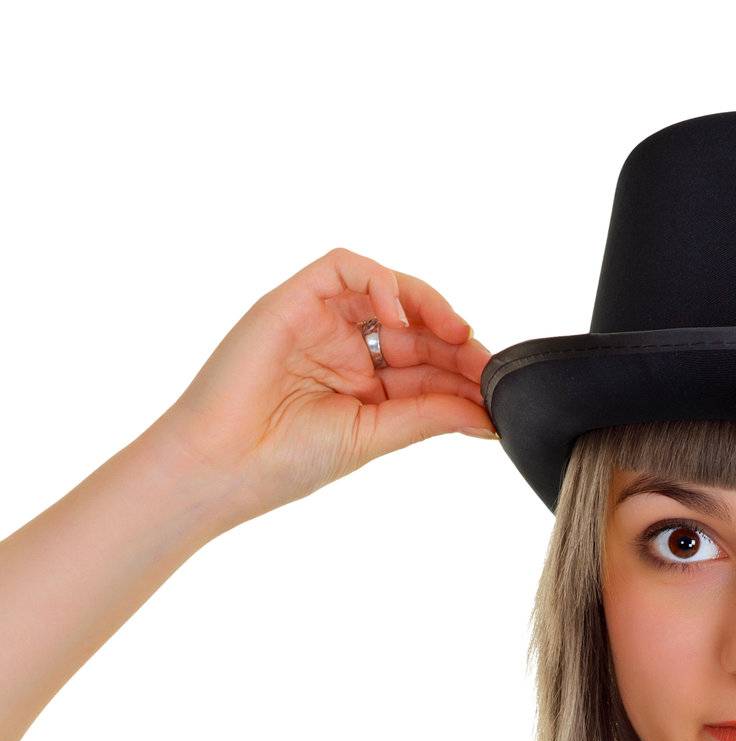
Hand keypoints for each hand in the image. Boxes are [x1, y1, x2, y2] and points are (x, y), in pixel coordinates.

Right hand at [149, 247, 494, 526]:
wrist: (222, 465)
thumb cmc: (286, 461)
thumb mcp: (374, 436)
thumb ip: (428, 417)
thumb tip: (487, 415)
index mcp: (366, 382)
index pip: (428, 364)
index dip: (465, 372)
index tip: (497, 393)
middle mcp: (346, 346)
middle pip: (417, 326)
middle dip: (458, 343)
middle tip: (489, 366)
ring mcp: (321, 320)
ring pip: (388, 288)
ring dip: (430, 306)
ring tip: (458, 336)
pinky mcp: (294, 299)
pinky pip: (344, 266)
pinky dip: (380, 282)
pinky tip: (402, 321)